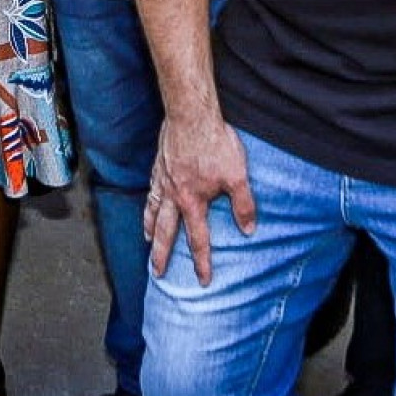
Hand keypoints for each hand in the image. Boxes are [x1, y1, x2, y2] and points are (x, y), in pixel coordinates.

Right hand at [146, 110, 254, 284]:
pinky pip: (150, 190)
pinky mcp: (158, 164)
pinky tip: (149, 202)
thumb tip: (248, 230)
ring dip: (149, 228)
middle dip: (161, 254)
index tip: (202, 281)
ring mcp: (162, 179)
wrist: (190, 115)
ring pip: (152, 210)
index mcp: (193, 201)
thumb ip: (243, 205)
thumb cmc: (215, 144)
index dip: (202, 262)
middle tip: (156, 272)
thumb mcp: (237, 176)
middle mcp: (173, 195)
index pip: (198, 239)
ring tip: (147, 240)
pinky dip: (148, 202)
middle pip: (165, 231)